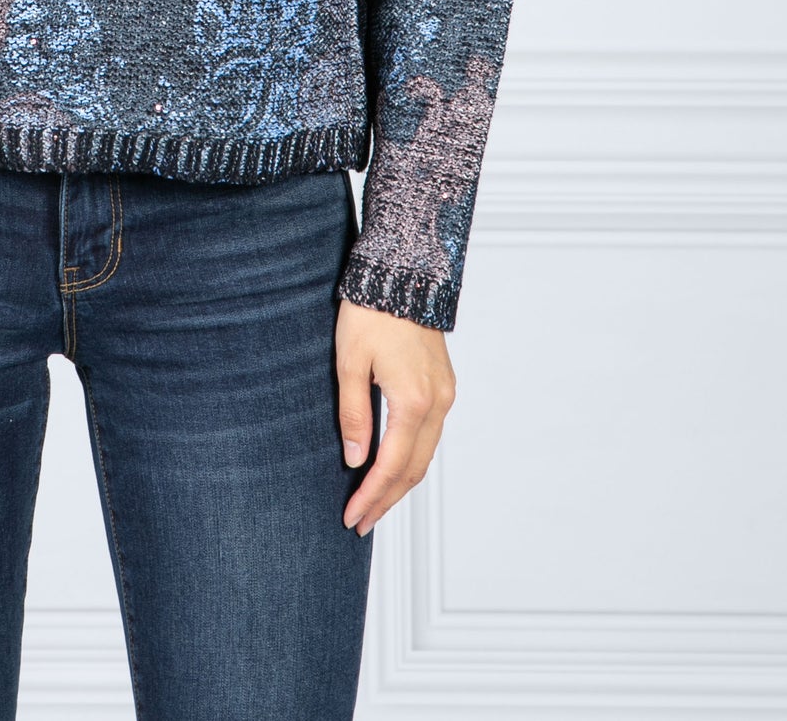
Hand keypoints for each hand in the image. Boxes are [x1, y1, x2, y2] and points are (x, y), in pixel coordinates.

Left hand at [336, 297, 455, 535]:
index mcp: (413, 401)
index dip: (371, 496)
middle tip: (360, 521)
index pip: (391, 466)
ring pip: (425, 454)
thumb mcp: (349, 361)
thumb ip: (354, 414)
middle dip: (386, 500)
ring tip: (374, 501)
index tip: (352, 518)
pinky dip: (411, 457)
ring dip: (400, 482)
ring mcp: (445, 394)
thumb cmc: (370, 312)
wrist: (403, 273)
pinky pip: (430, 434)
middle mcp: (437, 403)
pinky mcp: (444, 384)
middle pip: (413, 469)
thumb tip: (356, 460)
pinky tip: (393, 464)